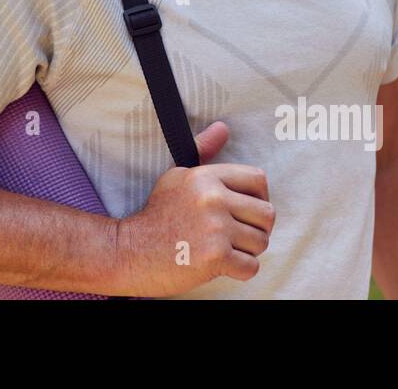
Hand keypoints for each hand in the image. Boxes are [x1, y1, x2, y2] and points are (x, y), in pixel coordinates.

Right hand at [113, 121, 273, 297]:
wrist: (130, 250)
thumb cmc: (157, 215)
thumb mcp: (176, 176)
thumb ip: (202, 151)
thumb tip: (223, 127)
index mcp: (206, 177)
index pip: (258, 179)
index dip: (259, 197)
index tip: (246, 209)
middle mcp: (213, 199)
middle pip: (267, 214)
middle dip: (257, 228)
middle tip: (238, 234)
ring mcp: (215, 229)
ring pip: (261, 242)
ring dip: (248, 251)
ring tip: (226, 248)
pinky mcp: (215, 257)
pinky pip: (251, 267)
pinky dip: (240, 270)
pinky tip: (222, 264)